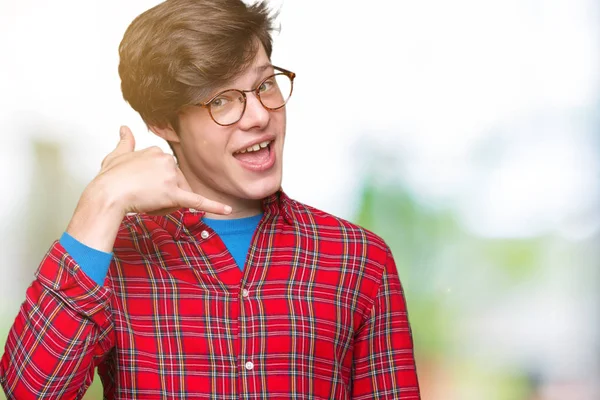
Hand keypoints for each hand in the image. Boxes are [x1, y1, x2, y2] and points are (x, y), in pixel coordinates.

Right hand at [92, 126, 231, 215]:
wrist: (106, 195)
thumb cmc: (109, 179)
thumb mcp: (117, 155)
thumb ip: (125, 141)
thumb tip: (124, 128)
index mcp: (156, 151)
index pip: (166, 172)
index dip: (154, 184)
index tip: (139, 187)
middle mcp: (166, 160)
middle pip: (176, 183)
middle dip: (163, 195)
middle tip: (141, 197)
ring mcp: (171, 176)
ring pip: (179, 195)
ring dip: (166, 204)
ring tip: (146, 203)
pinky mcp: (173, 194)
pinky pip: (197, 201)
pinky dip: (213, 206)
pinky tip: (226, 210)